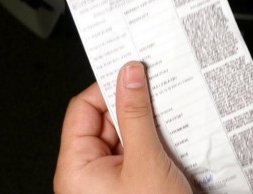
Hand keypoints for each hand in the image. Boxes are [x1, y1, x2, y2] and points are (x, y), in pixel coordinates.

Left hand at [53, 61, 191, 193]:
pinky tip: (175, 135)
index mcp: (77, 168)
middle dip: (134, 105)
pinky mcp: (131, 184)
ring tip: (171, 116)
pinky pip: (140, 152)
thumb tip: (129, 76)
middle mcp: (89, 173)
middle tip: (158, 89)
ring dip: (150, 124)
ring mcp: (111, 179)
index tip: (132, 71)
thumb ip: (136, 115)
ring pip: (127, 135)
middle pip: (107, 120)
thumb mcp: (146, 161)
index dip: (107, 87)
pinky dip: (157, 141)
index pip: (83, 109)